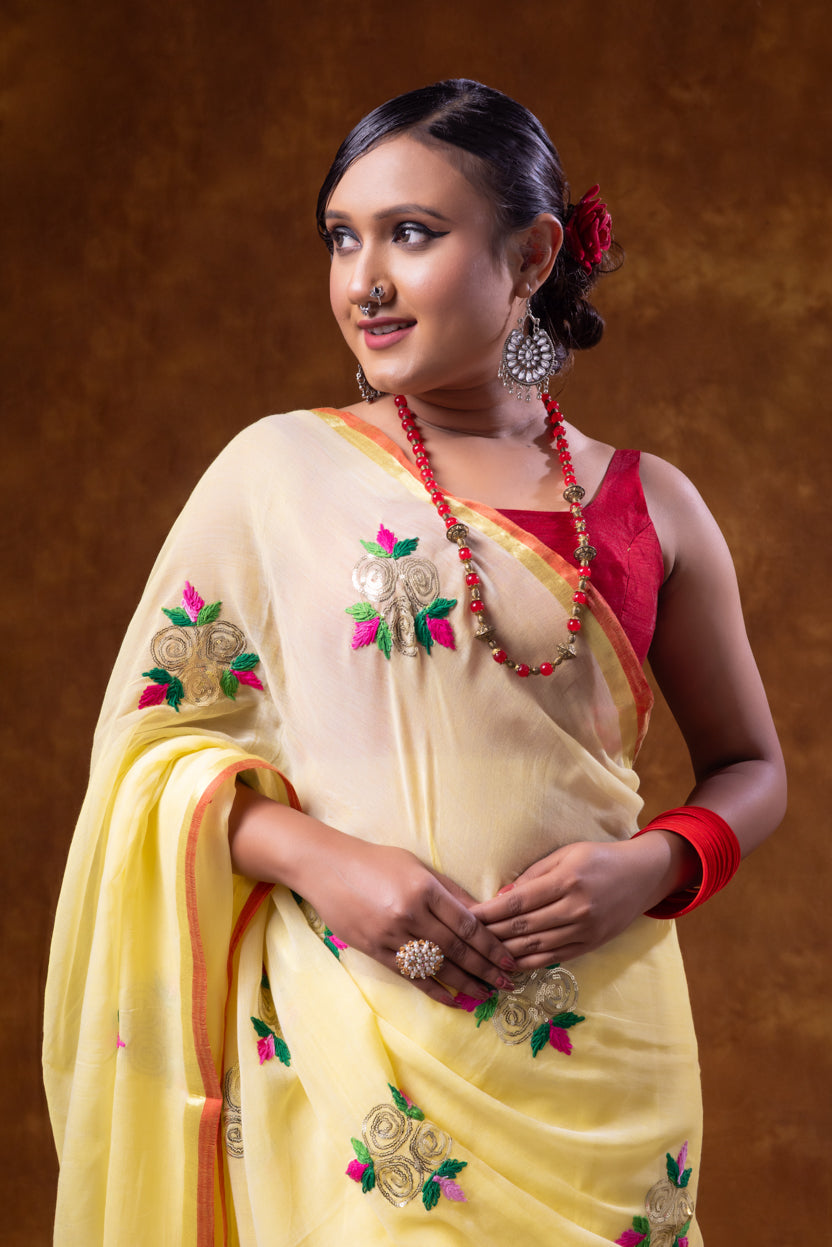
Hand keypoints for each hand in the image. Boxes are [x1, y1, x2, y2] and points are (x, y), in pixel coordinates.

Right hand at [295, 835, 517, 1007]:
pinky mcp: (374, 950)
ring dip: (465, 983)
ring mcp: (390, 935)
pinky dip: (434, 989)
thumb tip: (483, 914)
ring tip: (486, 994)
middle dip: (486, 969)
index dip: (491, 946)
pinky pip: (410, 975)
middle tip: (508, 983)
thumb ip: (450, 891)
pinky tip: (453, 999)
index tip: (510, 959)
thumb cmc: (376, 861)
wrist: (326, 867)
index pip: (467, 924)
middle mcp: (409, 913)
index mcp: (424, 889)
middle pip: (456, 949)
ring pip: (436, 966)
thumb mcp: (417, 866)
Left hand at [471, 835, 691, 965]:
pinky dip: (528, 963)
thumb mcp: (566, 854)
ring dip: (505, 952)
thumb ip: (533, 875)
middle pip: (524, 926)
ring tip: (480, 954)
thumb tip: (501, 896)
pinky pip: (553, 958)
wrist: (641, 875)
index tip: (467, 916)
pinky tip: (508, 964)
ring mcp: (585, 929)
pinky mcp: (591, 944)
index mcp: (567, 880)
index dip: (490, 912)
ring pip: (536, 946)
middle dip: (491, 933)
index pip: (518, 901)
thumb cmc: (598, 858)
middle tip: (466, 938)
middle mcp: (576, 908)